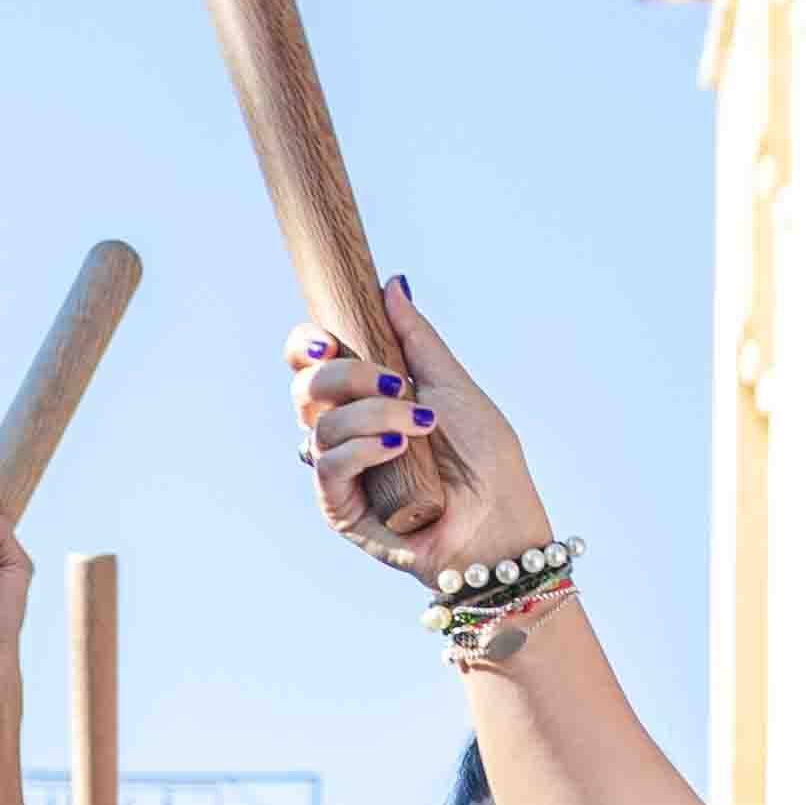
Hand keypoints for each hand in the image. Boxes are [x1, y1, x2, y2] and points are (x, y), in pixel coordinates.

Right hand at [287, 281, 551, 581]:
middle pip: (305, 388)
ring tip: (422, 426)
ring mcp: (339, 472)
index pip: (311, 364)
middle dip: (344, 376)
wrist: (500, 520)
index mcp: (363, 399)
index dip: (306, 345)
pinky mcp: (340, 508)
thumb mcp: (452, 385)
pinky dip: (361, 449)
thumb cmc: (485, 460)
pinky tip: (396, 449)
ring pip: (319, 425)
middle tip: (393, 382)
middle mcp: (344, 432)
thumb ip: (416, 338)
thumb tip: (392, 284)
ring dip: (373, 415)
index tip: (328, 338)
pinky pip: (328, 466)